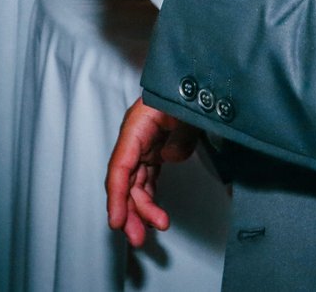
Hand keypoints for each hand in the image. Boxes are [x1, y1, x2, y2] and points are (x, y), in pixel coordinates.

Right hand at [105, 99, 198, 246]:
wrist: (200, 78)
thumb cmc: (189, 89)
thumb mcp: (189, 110)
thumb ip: (181, 135)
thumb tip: (168, 158)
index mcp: (137, 125)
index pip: (120, 166)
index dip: (116, 196)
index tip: (117, 221)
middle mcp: (136, 138)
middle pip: (126, 180)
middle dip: (131, 211)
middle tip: (138, 237)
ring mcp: (145, 145)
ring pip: (136, 183)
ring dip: (142, 208)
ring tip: (155, 227)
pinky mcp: (156, 150)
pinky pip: (147, 178)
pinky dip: (150, 196)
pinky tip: (155, 213)